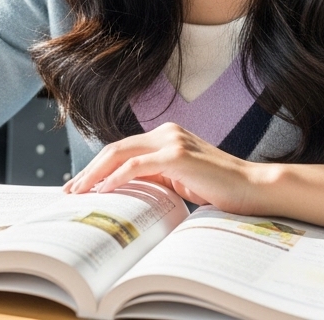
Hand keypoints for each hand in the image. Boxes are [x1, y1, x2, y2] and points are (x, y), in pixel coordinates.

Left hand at [62, 123, 273, 214]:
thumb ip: (156, 178)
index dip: (97, 167)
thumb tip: (125, 189)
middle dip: (89, 170)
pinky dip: (117, 178)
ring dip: (95, 174)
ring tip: (79, 192)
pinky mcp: (177, 155)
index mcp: (166, 136)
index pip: (122, 149)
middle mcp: (166, 132)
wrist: (253, 188)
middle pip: (115, 148)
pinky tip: (103, 191)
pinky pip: (138, 165)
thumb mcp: (181, 181)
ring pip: (121, 154)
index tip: (80, 186)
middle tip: (70, 190)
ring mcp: (172, 141)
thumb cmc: (220, 188)